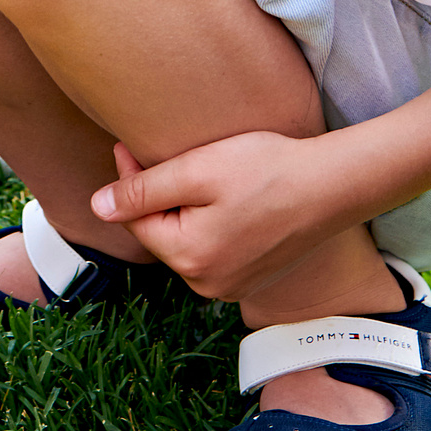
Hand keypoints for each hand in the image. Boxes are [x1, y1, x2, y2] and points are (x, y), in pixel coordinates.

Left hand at [89, 135, 355, 303]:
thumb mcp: (197, 171)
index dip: (127, 180)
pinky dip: (209, 224)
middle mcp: (207, 284)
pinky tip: (222, 197)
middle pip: (162, 234)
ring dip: (182, 210)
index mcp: (189, 259)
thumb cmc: (266, 170)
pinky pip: (213, 250)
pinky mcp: (251, 277)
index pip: (137, 220)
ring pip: (187, 242)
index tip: (126, 145)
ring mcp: (232, 286)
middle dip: (156, 197)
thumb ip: (143, 191)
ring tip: (192, 174)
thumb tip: (97, 208)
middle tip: (159, 154)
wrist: (333, 185)